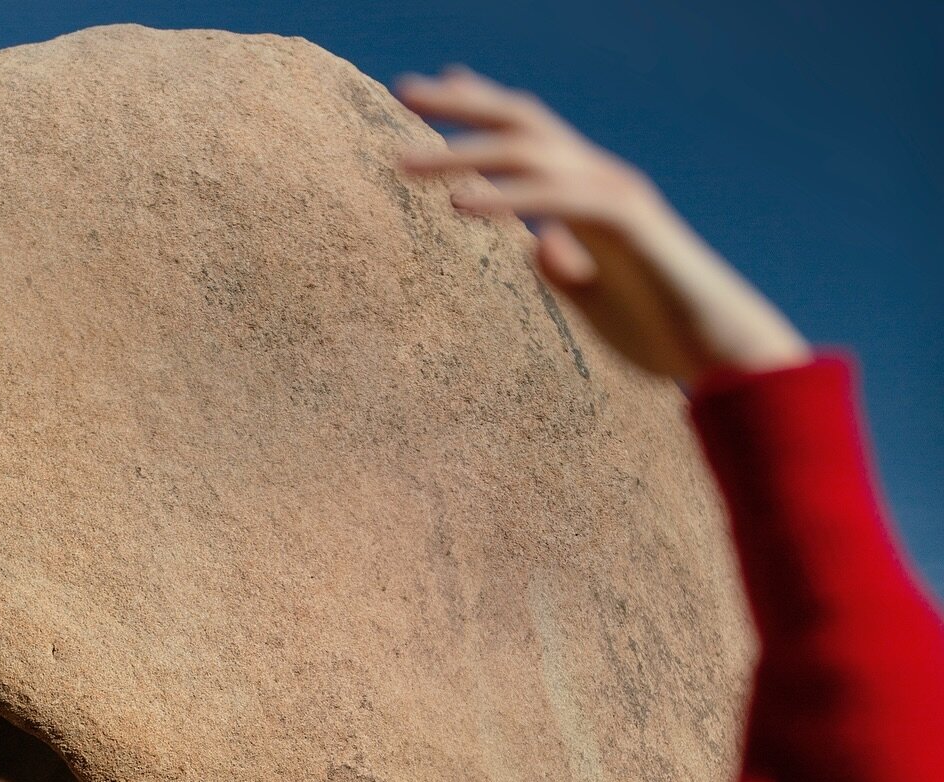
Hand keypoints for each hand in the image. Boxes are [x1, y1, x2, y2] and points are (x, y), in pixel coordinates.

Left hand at [389, 66, 811, 389]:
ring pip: (530, 152)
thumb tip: (538, 248)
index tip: (433, 90)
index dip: (483, 109)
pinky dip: (505, 197)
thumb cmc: (661, 332)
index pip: (530, 135)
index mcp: (589, 197)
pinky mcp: (628, 223)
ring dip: (463, 154)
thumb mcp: (595, 302)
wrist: (719, 352)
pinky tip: (459, 204)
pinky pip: (556, 199)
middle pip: (523, 121)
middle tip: (405, 87)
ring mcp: (616, 195)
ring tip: (405, 164)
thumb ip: (565, 271)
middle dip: (463, 103)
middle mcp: (601, 181)